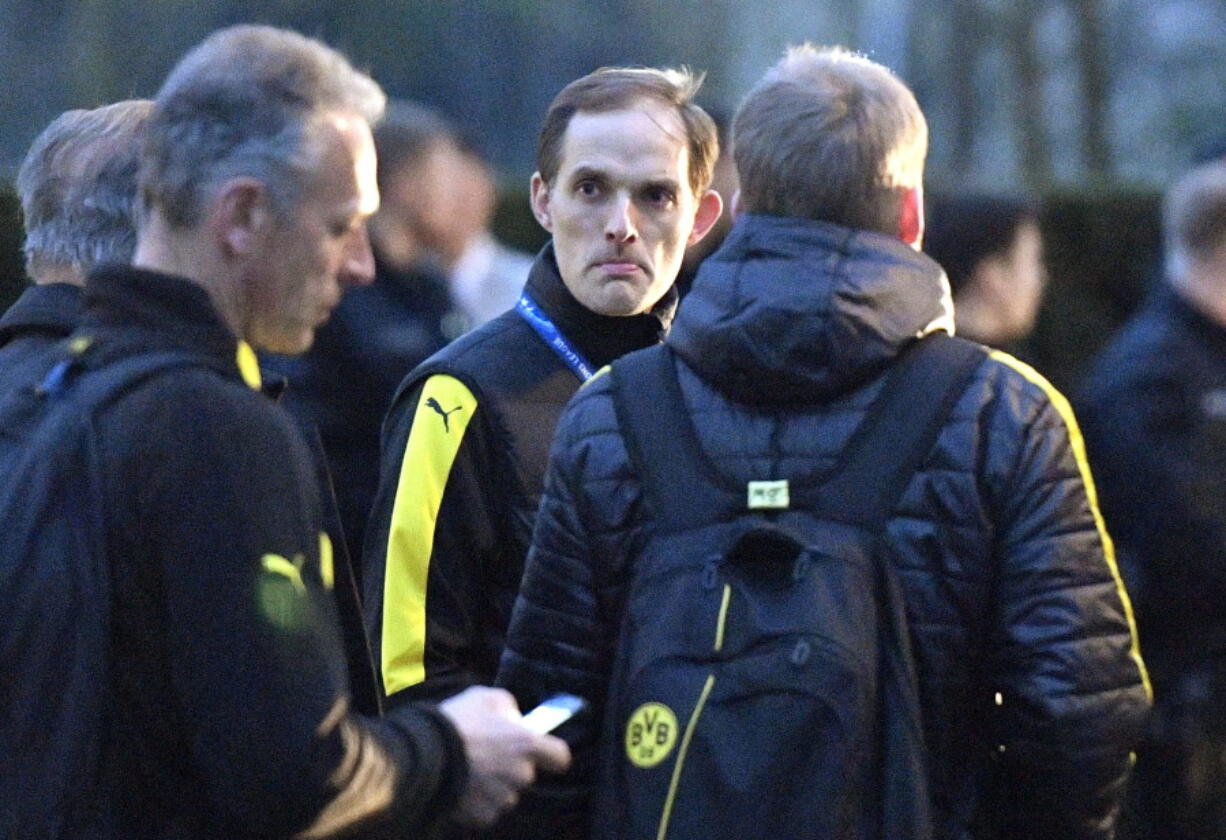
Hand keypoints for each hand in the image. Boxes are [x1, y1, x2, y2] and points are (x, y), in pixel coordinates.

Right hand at [439, 686, 571, 826]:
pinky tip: (464, 786)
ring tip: (471, 770)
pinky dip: (479, 802)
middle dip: (512, 767)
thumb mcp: (487, 697)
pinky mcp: (484, 815)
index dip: (552, 755)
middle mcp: (521, 774)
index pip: (560, 758)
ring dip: (495, 785)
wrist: (425, 752)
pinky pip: (489, 809)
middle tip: (488, 755)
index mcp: (527, 744)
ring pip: (507, 793)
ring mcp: (503, 798)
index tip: (542, 753)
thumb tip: (516, 720)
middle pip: (527, 774)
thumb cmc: (458, 720)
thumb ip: (509, 708)